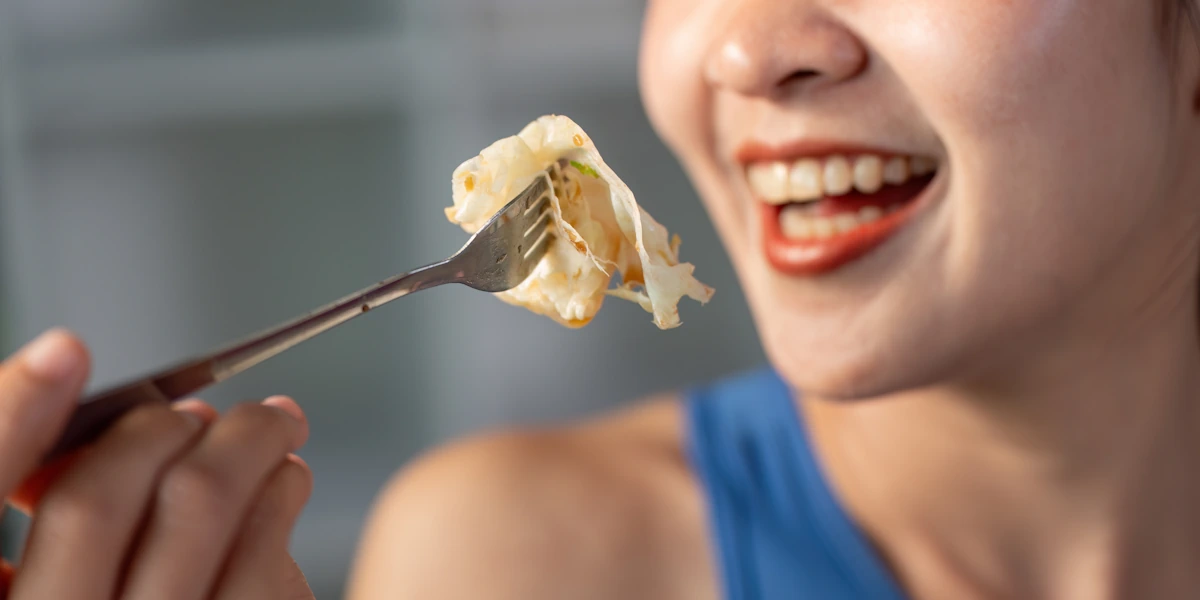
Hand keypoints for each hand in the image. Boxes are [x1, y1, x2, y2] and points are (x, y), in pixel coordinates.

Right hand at [0, 329, 315, 599]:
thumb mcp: (62, 590)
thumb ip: (62, 520)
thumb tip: (97, 433)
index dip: (10, 416)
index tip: (64, 354)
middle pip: (99, 495)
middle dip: (160, 424)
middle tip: (200, 407)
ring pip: (198, 506)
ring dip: (245, 442)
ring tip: (271, 426)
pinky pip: (264, 564)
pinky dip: (281, 498)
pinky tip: (287, 485)